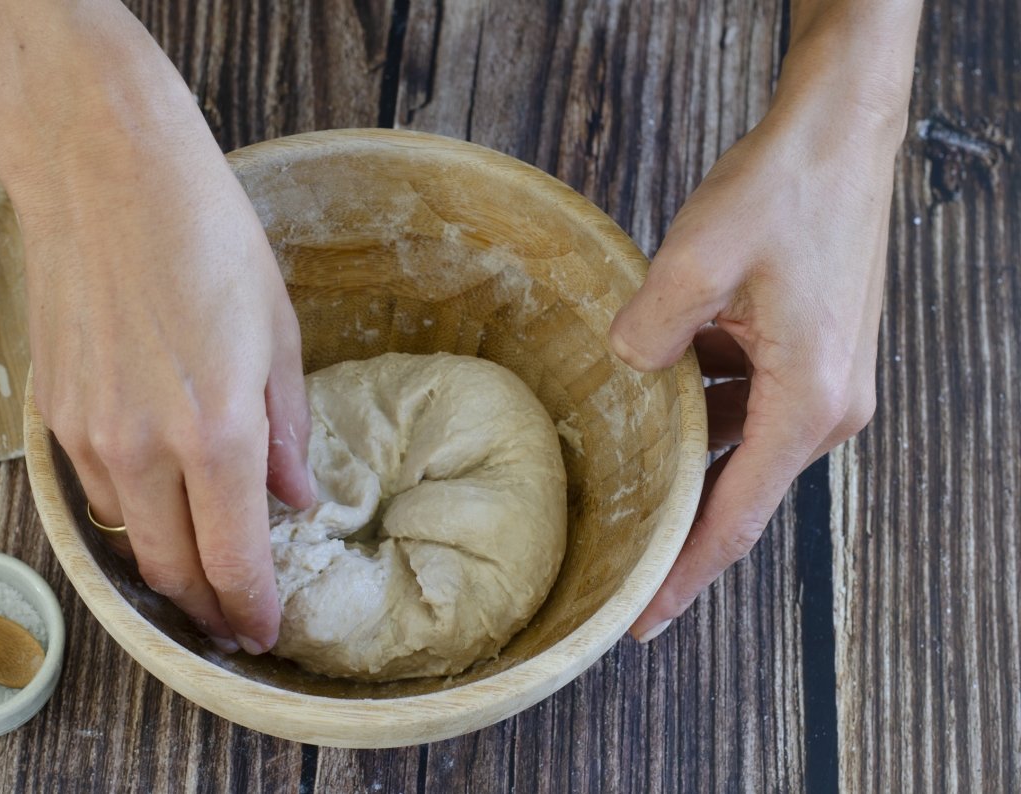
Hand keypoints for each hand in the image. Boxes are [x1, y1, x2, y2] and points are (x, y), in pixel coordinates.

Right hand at [0, 17, 312, 654]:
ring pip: (130, 539)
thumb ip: (286, 428)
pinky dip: (131, 516)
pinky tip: (158, 503)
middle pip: (172, 571)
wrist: (106, 172)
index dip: (251, 608)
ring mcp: (89, 435)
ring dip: (167, 566)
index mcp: (218, 432)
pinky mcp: (54, 414)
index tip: (265, 631)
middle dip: (206, 606)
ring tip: (201, 566)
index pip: (234, 559)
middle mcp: (146, 450)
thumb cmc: (208, 237)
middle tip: (232, 617)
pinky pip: (95, 494)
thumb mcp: (277, 332)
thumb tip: (296, 497)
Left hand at [610, 52, 908, 641]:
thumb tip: (625, 370)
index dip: (685, 575)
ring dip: (685, 454)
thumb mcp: (695, 260)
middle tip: (617, 565)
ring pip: (739, 446)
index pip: (736, 518)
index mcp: (807, 403)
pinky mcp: (811, 356)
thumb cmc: (782, 190)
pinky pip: (748, 405)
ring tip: (621, 471)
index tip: (642, 620)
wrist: (838, 133)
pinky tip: (658, 391)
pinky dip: (703, 407)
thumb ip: (649, 332)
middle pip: (738, 492)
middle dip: (678, 525)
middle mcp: (826, 408)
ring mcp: (824, 383)